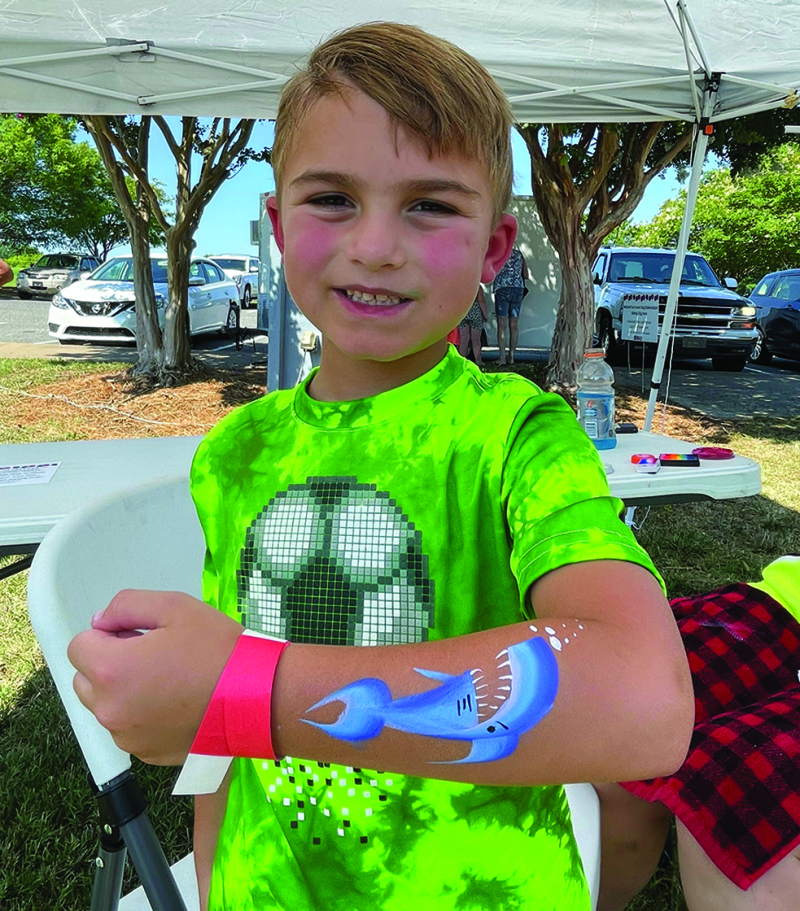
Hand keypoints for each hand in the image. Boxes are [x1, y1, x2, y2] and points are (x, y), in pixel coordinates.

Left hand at [68, 590, 242, 764]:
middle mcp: (110, 709)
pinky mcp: (146, 754)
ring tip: (169, 680)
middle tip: (153, 655)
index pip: (79, 645)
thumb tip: (100, 622)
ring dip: (123, 691)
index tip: (139, 634)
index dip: (108, 634)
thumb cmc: (218, 647)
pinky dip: (142, 716)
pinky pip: (129, 728)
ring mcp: (127, 736)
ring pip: (106, 706)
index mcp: (111, 669)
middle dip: (109, 664)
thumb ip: (125, 605)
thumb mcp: (175, 606)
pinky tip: (177, 704)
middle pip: (85, 679)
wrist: (257, 696)